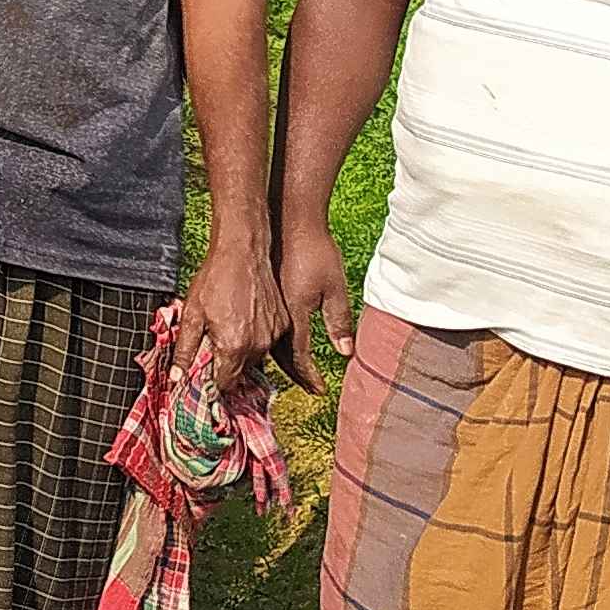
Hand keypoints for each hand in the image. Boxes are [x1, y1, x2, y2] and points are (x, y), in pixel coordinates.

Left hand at [169, 236, 286, 382]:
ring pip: (254, 358)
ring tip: (228, 327)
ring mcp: (273, 335)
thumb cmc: (214, 279)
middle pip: (240, 372)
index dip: (211, 382)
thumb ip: (184, 350)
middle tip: (213, 345)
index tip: (203, 376)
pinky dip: (255, 337)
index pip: (224, 384)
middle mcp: (257, 346)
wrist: (242, 252)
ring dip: (240, 351)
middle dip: (225, 365)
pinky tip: (244, 319)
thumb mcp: (192, 314)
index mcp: (233, 347)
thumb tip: (176, 378)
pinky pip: (267, 341)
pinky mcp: (282, 323)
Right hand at [275, 223, 358, 393]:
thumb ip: (339, 321)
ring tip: (293, 371)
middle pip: (279, 354)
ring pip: (269, 340)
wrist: (289, 219)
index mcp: (293, 313)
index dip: (308, 375)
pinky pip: (266, 324)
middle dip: (293, 373)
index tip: (318, 390)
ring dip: (281, 359)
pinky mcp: (264, 293)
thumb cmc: (316, 250)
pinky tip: (280, 340)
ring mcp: (267, 302)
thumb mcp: (335, 288)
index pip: (298, 356)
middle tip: (305, 385)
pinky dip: (273, 339)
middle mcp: (276, 312)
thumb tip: (345, 352)